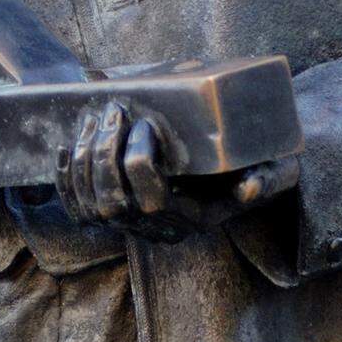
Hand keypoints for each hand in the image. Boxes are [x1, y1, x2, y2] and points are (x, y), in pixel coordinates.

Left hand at [54, 101, 298, 241]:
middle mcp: (160, 230)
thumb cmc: (259, 167)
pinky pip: (79, 211)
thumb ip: (267, 178)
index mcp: (193, 219)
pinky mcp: (116, 218)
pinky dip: (67, 180)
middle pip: (114, 204)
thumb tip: (251, 188)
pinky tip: (68, 147)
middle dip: (104, 156)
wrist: (245, 179)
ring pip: (92, 207)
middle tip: (113, 111)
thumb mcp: (274, 170)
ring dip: (85, 161)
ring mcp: (134, 227)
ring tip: (94, 119)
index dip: (138, 163)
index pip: (152, 200)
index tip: (144, 123)